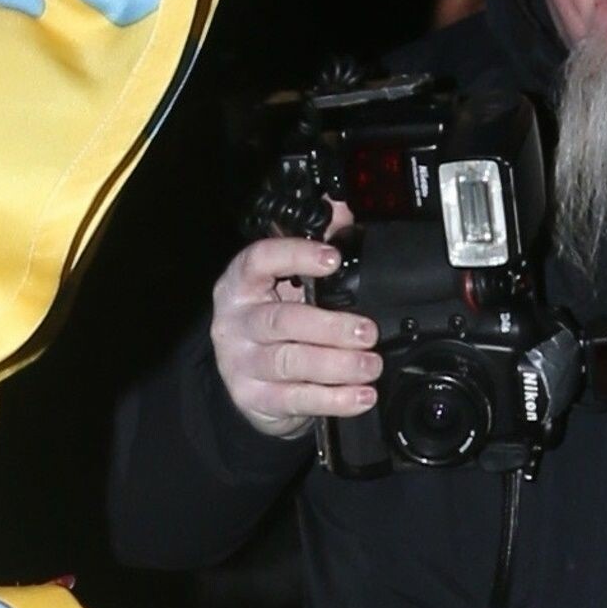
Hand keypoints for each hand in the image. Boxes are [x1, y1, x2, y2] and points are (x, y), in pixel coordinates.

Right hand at [210, 218, 378, 438]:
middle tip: (367, 331)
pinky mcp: (253, 398)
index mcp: (241, 284)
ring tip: (371, 365)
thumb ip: (316, 243)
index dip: (294, 256)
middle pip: (280, 321)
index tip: (333, 258)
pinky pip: (294, 399)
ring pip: (289, 362)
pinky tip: (360, 395)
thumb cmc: (274, 323)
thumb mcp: (287, 283)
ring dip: (336, 365)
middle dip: (329, 327)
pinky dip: (332, 399)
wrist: (250, 381)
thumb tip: (345, 208)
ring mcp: (240, 363)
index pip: (258, 261)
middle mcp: (235, 322)